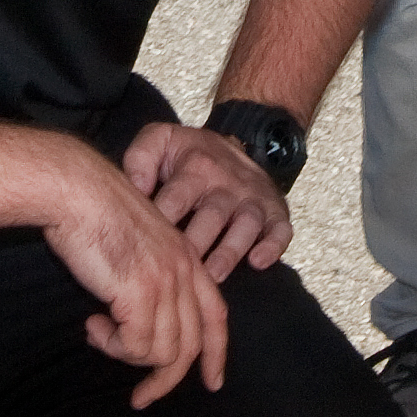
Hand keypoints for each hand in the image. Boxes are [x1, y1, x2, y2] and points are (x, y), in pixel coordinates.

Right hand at [36, 148, 231, 408]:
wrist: (76, 189)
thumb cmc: (93, 211)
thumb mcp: (137, 243)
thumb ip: (149, 276)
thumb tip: (137, 319)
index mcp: (187, 257)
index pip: (216, 314)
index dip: (216, 353)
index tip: (213, 382)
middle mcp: (184, 270)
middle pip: (192, 344)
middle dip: (167, 379)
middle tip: (142, 398)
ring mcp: (165, 282)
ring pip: (162, 352)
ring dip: (126, 355)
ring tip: (99, 333)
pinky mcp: (141, 293)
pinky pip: (135, 346)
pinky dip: (111, 345)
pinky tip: (92, 324)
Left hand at [120, 117, 291, 278]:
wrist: (240, 140)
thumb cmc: (191, 153)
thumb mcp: (162, 140)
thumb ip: (140, 158)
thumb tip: (136, 189)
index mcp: (196, 167)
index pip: (176, 199)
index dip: (160, 224)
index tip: (145, 248)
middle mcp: (227, 183)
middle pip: (212, 217)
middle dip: (195, 245)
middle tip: (177, 272)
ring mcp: (253, 199)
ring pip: (246, 226)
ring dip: (230, 252)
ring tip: (213, 276)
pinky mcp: (276, 212)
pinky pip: (280, 230)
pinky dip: (273, 247)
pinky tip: (258, 262)